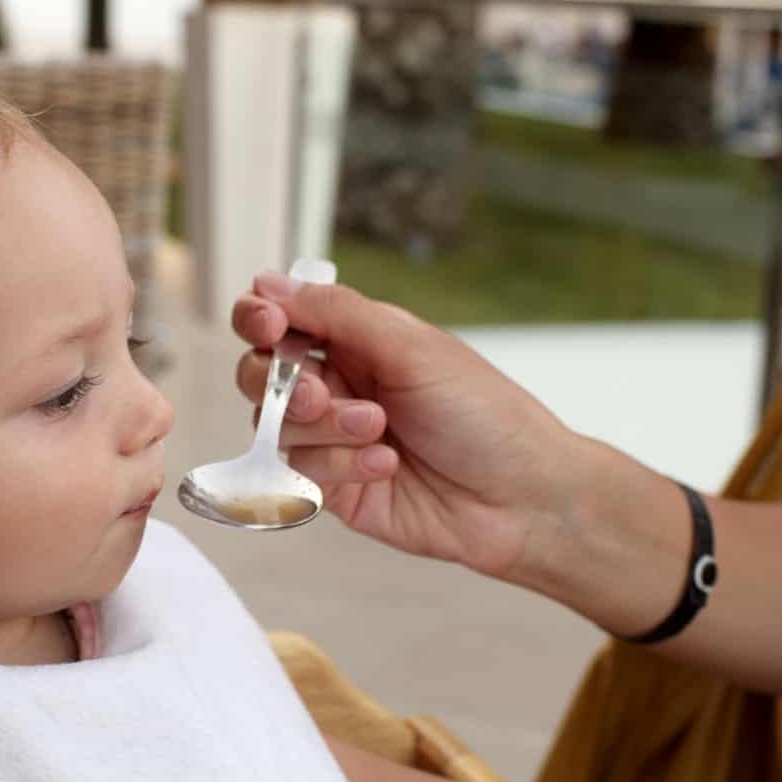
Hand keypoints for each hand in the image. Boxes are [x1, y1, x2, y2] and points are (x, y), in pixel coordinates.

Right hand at [232, 273, 584, 581]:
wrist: (521, 499)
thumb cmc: (486, 415)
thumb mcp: (412, 348)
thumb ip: (337, 313)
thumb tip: (271, 282)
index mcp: (358, 340)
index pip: (281, 318)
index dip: (259, 318)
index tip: (268, 325)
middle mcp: (340, 385)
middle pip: (260, 373)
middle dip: (281, 382)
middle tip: (318, 394)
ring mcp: (334, 439)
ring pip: (276, 426)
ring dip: (324, 428)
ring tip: (378, 432)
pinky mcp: (335, 489)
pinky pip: (299, 473)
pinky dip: (338, 467)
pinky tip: (385, 467)